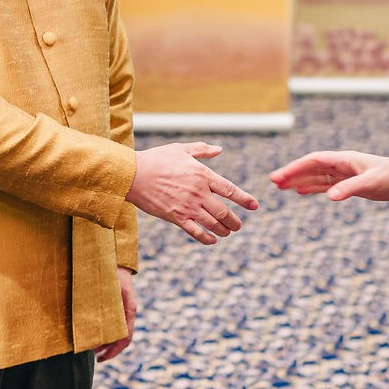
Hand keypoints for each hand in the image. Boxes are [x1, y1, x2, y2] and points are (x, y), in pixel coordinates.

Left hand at [95, 269, 136, 362]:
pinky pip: (114, 322)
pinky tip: (92, 331)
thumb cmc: (110, 270)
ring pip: (117, 331)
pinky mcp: (117, 305)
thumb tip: (89, 325)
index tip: (100, 358)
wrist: (113, 255)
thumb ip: (98, 305)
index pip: (125, 338)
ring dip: (105, 341)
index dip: (113, 351)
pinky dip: (104, 330)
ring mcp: (123, 308)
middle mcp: (127, 312)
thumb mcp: (105, 288)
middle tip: (91, 354)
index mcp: (128, 309)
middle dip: (107, 349)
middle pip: (120, 338)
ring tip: (90, 346)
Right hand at [126, 142, 257, 244]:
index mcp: (202, 174)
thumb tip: (219, 149)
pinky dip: (207, 238)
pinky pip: (196, 232)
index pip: (230, 190)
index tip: (255, 206)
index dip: (244, 199)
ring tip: (228, 232)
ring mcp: (188, 207)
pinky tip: (212, 240)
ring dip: (224, 230)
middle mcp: (198, 192)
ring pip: (213, 224)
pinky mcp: (176, 217)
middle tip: (239, 225)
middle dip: (235, 221)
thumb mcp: (181, 149)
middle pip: (224, 212)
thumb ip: (202, 150)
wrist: (133, 175)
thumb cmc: (157, 159)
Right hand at [269, 151, 388, 202]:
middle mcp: (340, 165)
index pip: (313, 161)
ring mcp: (343, 174)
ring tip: (280, 187)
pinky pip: (324, 184)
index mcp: (343, 160)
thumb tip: (330, 197)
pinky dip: (311, 187)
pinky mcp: (348, 183)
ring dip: (298, 180)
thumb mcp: (371, 183)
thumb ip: (350, 189)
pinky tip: (300, 192)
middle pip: (310, 167)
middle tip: (272, 182)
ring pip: (315, 176)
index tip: (279, 176)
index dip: (295, 167)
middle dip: (291, 174)